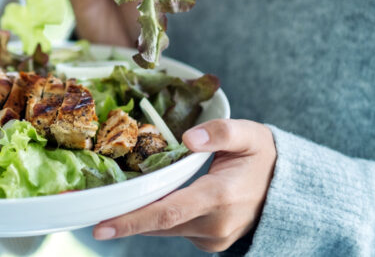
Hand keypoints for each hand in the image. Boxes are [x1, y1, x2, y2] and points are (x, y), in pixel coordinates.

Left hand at [93, 119, 276, 252]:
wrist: (289, 190)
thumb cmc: (265, 157)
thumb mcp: (250, 135)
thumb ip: (221, 132)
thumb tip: (189, 138)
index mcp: (220, 197)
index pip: (167, 212)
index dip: (132, 220)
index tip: (100, 226)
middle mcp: (214, 225)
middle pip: (158, 224)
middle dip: (121, 219)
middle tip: (85, 211)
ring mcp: (212, 238)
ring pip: (163, 229)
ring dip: (135, 218)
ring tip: (103, 204)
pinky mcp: (209, 242)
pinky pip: (173, 229)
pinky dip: (154, 217)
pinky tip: (138, 201)